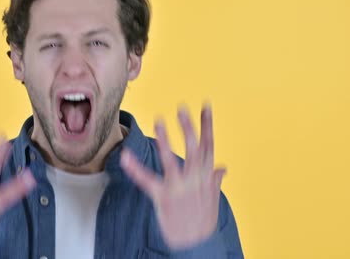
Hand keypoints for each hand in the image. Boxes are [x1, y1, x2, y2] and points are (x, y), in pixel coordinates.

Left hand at [120, 105, 225, 249]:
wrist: (195, 245)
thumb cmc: (203, 220)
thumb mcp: (213, 199)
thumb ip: (215, 180)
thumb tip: (223, 167)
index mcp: (207, 176)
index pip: (209, 145)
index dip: (207, 124)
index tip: (205, 105)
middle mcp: (195, 180)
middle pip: (194, 149)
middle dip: (189, 127)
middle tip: (181, 108)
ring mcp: (179, 188)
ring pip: (172, 160)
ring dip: (166, 140)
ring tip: (159, 121)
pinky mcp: (163, 198)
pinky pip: (147, 181)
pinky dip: (135, 169)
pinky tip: (126, 156)